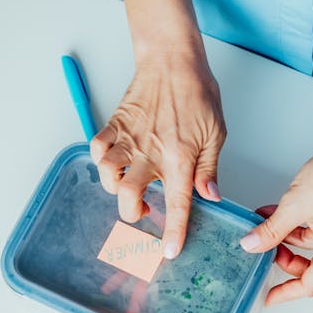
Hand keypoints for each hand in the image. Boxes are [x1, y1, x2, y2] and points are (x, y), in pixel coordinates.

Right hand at [90, 47, 224, 258]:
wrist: (172, 60)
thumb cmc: (197, 92)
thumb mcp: (215, 133)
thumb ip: (208, 168)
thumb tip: (209, 196)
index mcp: (179, 158)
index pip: (177, 204)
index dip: (173, 232)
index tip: (169, 252)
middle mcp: (150, 153)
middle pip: (128, 197)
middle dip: (133, 214)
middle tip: (145, 212)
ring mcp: (129, 139)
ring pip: (108, 175)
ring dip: (115, 188)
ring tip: (128, 186)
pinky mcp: (115, 125)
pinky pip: (97, 149)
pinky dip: (100, 160)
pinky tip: (114, 162)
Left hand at [240, 127, 312, 304]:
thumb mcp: (294, 206)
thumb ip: (271, 230)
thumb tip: (251, 245)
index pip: (309, 284)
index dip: (286, 292)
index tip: (268, 297)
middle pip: (308, 266)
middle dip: (281, 257)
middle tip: (260, 247)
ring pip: (306, 245)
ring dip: (283, 235)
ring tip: (262, 222)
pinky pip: (311, 229)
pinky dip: (293, 223)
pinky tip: (273, 212)